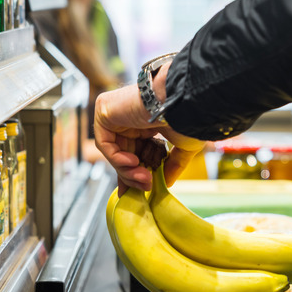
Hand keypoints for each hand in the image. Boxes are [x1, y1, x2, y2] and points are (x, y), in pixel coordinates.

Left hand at [94, 64, 204, 195]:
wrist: (181, 99)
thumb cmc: (187, 115)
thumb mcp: (183, 146)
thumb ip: (174, 164)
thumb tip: (167, 182)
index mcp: (145, 124)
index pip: (133, 152)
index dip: (134, 174)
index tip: (138, 192)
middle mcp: (128, 119)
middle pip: (122, 156)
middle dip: (132, 176)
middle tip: (146, 187)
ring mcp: (115, 115)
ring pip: (113, 153)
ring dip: (127, 171)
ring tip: (144, 179)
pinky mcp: (104, 112)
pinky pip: (104, 144)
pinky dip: (116, 158)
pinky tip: (133, 163)